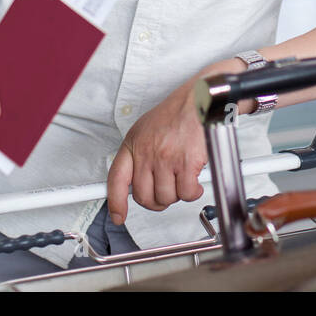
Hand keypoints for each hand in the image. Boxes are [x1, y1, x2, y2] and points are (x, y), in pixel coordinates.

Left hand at [105, 79, 208, 223]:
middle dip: (157, 200)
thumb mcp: (146, 129)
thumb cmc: (177, 113)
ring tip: (183, 178)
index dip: (115, 202)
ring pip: (167, 197)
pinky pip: (187, 193)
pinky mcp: (186, 163)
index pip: (116, 179)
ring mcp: (165, 158)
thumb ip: (139, 154)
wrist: (200, 100)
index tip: (118, 215)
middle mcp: (146, 152)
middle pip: (144, 196)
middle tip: (167, 192)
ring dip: (177, 194)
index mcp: (134, 144)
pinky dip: (193, 191)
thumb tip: (136, 180)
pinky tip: (195, 180)